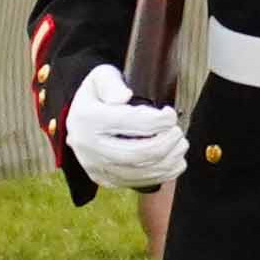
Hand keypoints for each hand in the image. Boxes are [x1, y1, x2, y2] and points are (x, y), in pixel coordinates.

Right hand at [64, 68, 193, 191]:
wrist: (80, 122)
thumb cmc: (96, 97)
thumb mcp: (100, 77)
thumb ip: (111, 83)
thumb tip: (124, 97)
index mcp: (89, 120)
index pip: (132, 123)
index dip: (160, 120)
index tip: (171, 114)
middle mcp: (91, 148)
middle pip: (140, 153)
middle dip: (168, 143)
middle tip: (178, 132)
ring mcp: (98, 168)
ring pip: (143, 172)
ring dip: (170, 159)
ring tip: (179, 145)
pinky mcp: (107, 180)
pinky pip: (140, 182)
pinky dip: (164, 173)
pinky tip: (173, 161)